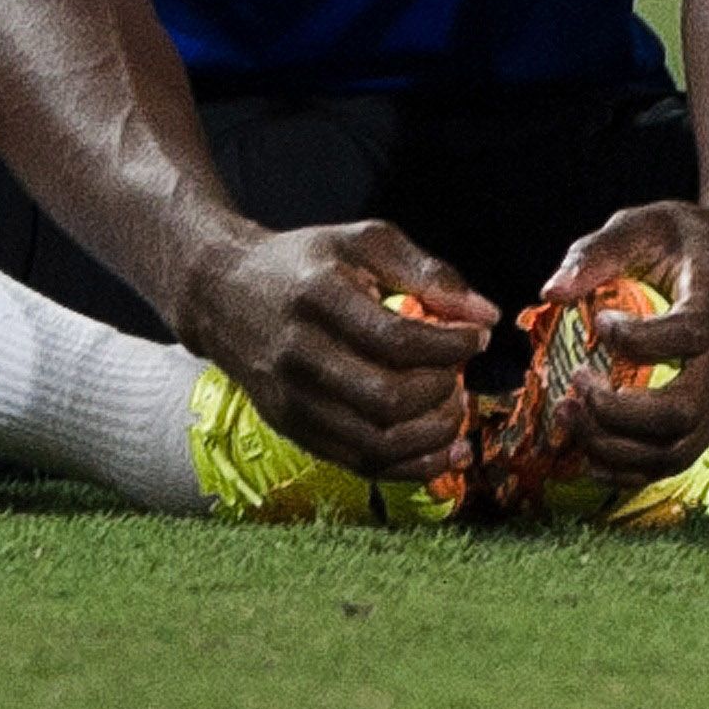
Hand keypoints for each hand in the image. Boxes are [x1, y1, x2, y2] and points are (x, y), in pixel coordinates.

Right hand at [177, 220, 498, 480]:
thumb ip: (429, 272)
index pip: (396, 340)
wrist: (223, 294)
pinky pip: (359, 464)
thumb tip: (485, 314)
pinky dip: (410, 466)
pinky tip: (445, 450)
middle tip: (462, 373)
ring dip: (432, 435)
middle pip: (387, 399)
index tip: (477, 335)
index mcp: (318, 299)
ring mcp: (291, 401)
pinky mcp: (292, 429)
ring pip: (375, 443)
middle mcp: (298, 356)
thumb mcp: (366, 242)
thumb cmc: (307, 262)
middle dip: (443, 391)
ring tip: (455, 406)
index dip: (451, 344)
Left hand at [535, 200, 708, 480]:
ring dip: (613, 445)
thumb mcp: (643, 225)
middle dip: (617, 411)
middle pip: (683, 410)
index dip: (637, 338)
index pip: (690, 334)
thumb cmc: (686, 247)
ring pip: (675, 450)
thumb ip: (597, 253)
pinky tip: (587, 451)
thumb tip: (552, 292)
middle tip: (575, 382)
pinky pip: (670, 464)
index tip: (600, 321)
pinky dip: (626, 470)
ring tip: (568, 414)